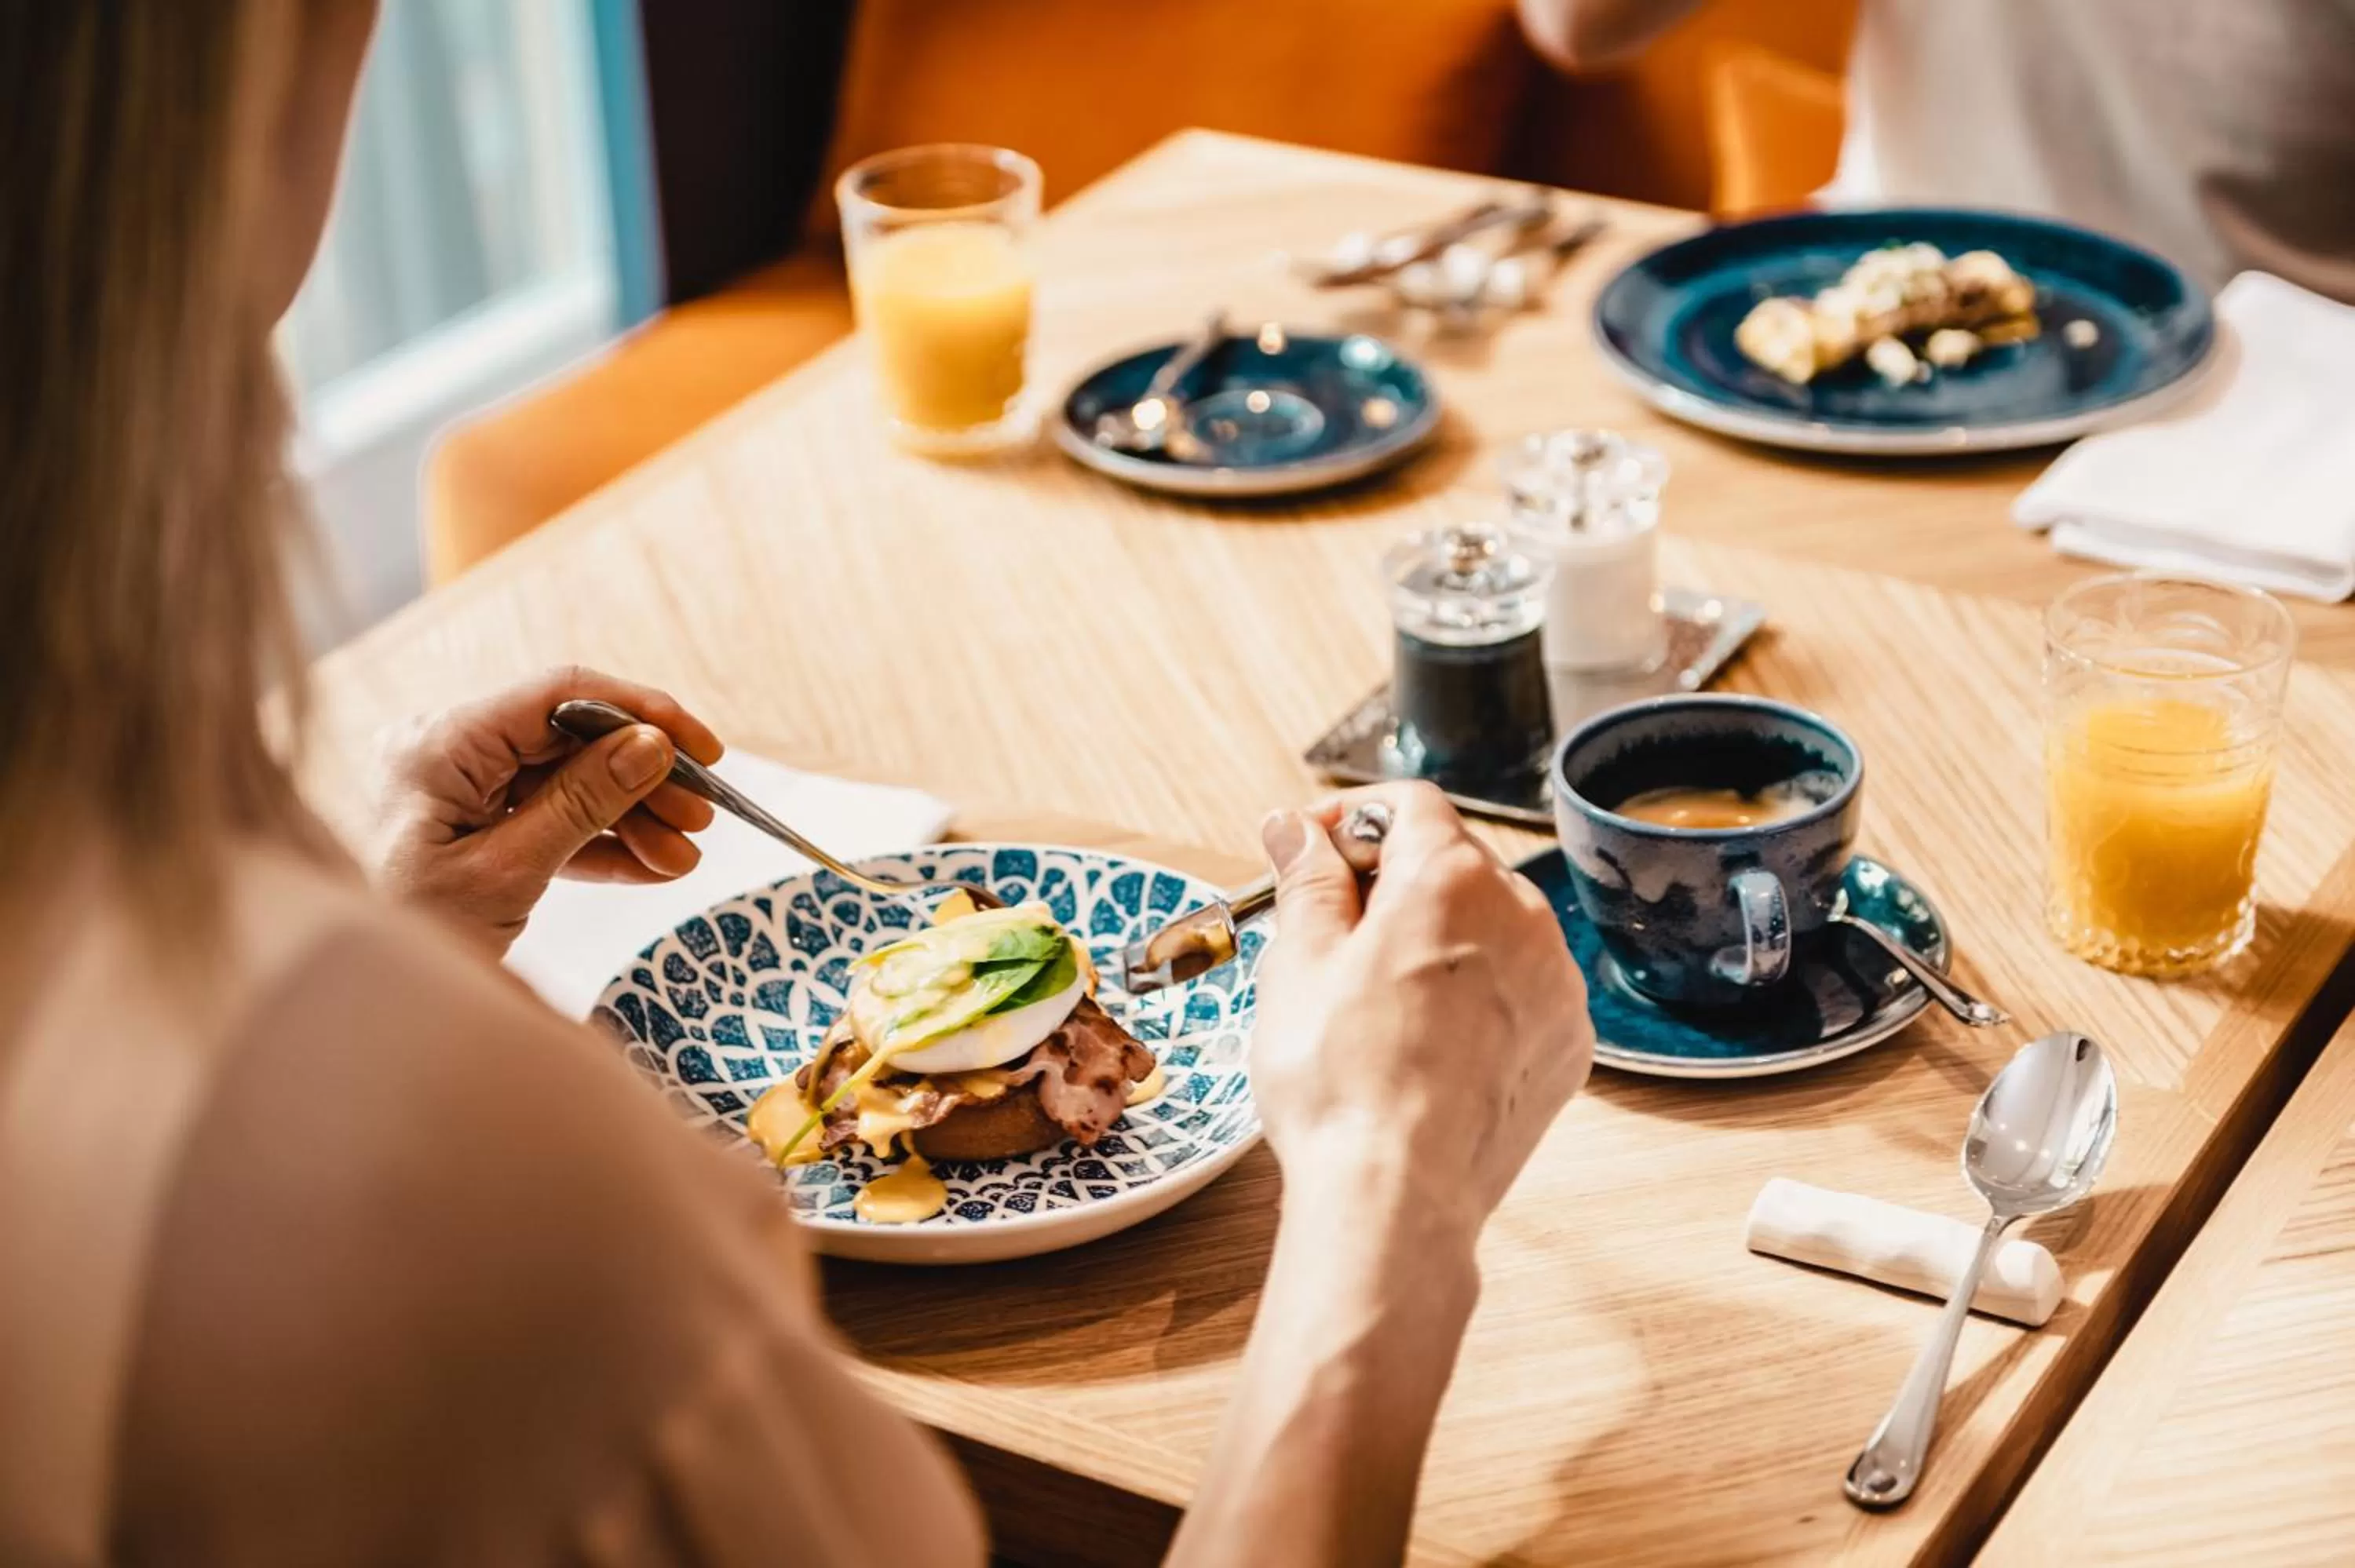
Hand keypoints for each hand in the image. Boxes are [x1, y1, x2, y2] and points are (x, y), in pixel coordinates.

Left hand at [369, 666, 724, 954]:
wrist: (364, 1006)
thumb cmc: (412, 937)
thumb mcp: (506, 872)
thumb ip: (583, 802)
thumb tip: (653, 745)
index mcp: (440, 743)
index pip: (559, 695)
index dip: (641, 712)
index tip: (703, 749)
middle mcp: (446, 750)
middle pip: (570, 739)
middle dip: (643, 779)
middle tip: (701, 817)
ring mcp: (457, 787)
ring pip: (567, 780)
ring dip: (631, 817)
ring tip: (682, 857)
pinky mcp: (470, 823)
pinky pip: (548, 817)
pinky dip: (599, 842)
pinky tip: (651, 866)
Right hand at [1248, 782, 1593, 1233]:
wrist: (1397, 1195)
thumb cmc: (1339, 1082)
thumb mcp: (1297, 962)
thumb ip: (1308, 879)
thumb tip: (1296, 829)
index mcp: (1451, 878)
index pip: (1407, 804)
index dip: (1350, 820)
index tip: (1313, 856)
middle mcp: (1523, 916)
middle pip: (1453, 861)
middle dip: (1392, 881)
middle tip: (1331, 933)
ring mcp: (1556, 982)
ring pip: (1492, 925)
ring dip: (1439, 937)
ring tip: (1377, 999)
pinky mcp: (1568, 1042)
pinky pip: (1522, 988)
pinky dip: (1479, 994)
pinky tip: (1426, 1040)